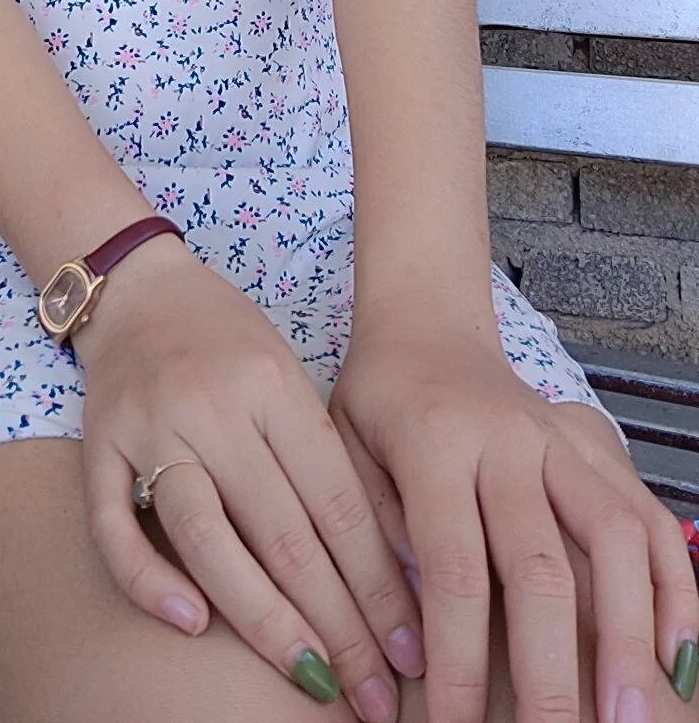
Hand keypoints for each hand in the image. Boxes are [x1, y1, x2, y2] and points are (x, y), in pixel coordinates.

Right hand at [73, 237, 426, 709]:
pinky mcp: (97, 445)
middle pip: (282, 532)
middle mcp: (214, 407)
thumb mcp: (288, 376)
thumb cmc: (228, 340)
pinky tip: (192, 625)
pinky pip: (115, 526)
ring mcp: (151, 426)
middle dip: (336, 624)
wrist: (137, 285)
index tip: (410, 651)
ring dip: (263, 618)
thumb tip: (392, 570)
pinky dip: (150, 581)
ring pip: (207, 537)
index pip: (336, 503)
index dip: (378, 585)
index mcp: (273, 385)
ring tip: (308, 677)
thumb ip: (324, 459)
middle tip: (374, 695)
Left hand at [329, 313, 698, 722]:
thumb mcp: (341, 455)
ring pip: (613, 537)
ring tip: (632, 717)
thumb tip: (403, 654)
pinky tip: (677, 656)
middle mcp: (508, 440)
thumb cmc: (376, 401)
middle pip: (543, 567)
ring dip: (631, 636)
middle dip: (553, 671)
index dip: (459, 664)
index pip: (455, 571)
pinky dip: (673, 586)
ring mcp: (561, 439)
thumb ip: (370, 542)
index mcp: (434, 444)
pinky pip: (646, 515)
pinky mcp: (596, 444)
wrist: (426, 323)